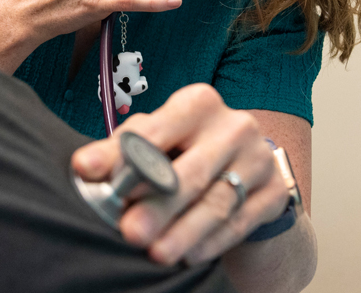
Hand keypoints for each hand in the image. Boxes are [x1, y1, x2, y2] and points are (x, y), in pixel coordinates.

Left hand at [70, 84, 290, 265]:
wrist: (245, 171)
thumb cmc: (186, 151)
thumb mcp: (156, 141)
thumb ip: (122, 151)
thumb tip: (85, 167)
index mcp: (198, 103)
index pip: (156, 130)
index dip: (123, 154)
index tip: (89, 173)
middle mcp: (234, 125)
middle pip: (191, 170)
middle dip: (158, 204)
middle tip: (130, 231)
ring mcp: (260, 158)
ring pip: (217, 202)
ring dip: (184, 232)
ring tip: (157, 254)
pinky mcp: (275, 192)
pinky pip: (240, 223)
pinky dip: (211, 242)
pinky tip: (188, 257)